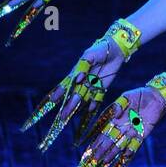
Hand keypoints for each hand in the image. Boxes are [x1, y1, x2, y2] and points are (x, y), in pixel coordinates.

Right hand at [21, 30, 126, 149]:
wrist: (115, 50)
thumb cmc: (99, 50)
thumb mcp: (90, 55)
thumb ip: (83, 66)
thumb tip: (77, 78)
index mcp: (76, 73)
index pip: (65, 86)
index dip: (58, 94)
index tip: (51, 102)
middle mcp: (82, 82)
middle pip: (73, 95)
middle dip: (68, 105)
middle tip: (62, 116)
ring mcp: (92, 86)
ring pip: (83, 99)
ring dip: (78, 107)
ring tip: (72, 115)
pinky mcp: (101, 88)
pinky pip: (96, 98)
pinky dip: (94, 103)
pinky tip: (91, 109)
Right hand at [68, 84, 165, 166]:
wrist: (157, 96)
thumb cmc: (140, 95)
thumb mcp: (126, 98)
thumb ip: (118, 106)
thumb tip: (112, 116)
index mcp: (115, 120)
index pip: (101, 133)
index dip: (94, 143)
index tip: (86, 151)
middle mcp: (122, 128)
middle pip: (108, 142)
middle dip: (99, 152)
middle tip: (90, 162)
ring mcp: (132, 132)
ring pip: (118, 146)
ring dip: (110, 154)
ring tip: (101, 162)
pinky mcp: (143, 134)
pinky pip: (134, 145)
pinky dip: (128, 152)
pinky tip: (122, 158)